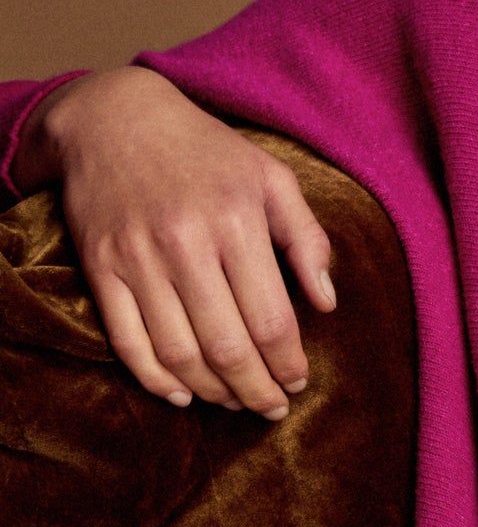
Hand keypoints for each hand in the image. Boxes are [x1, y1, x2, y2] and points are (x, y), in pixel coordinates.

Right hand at [16, 67, 334, 418]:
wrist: (115, 119)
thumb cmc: (206, 151)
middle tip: (271, 407)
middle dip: (255, 390)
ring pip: (178, 353)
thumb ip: (307, 238)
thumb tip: (327, 303)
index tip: (298, 383)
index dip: (287, 363)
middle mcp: (186, 243)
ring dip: (211, 392)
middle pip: (227, 347)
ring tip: (234, 402)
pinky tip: (183, 394)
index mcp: (237, 221)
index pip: (271, 319)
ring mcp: (138, 258)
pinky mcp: (101, 267)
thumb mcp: (270, 176)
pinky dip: (155, 379)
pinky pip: (127, 342)